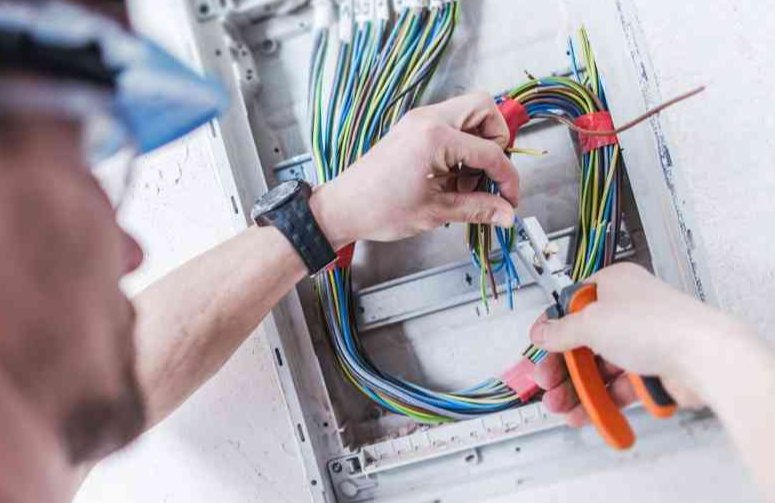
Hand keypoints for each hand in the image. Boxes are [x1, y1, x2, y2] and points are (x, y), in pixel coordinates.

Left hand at [309, 92, 518, 248]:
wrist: (343, 208)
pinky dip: (461, 147)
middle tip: (489, 175)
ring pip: (469, 114)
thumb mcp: (435, 212)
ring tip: (466, 183)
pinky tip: (452, 179)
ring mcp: (418, 121)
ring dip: (478, 145)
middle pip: (484, 109)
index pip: (490, 151)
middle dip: (497, 142)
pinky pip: (451, 126)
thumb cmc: (378, 209)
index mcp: (435, 137)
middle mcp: (427, 119)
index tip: (510, 199)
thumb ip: (477, 209)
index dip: (507, 178)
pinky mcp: (413, 129)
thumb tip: (506, 213)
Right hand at [528, 263, 745, 426]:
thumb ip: (561, 330)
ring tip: (561, 406)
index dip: (553, 327)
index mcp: (614, 285)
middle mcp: (629, 311)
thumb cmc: (659, 324)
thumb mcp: (592, 322)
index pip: (573, 305)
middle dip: (561, 366)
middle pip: (584, 340)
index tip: (539, 346)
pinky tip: (586, 412)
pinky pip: (619, 387)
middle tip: (546, 382)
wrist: (704, 358)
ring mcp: (643, 341)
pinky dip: (601, 400)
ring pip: (600, 367)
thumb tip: (543, 332)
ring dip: (577, 388)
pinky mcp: (654, 371)